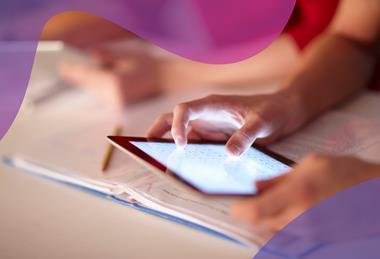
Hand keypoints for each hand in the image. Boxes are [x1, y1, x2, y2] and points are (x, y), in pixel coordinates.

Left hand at [59, 47, 161, 108]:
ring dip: (87, 84)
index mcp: (115, 82)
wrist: (164, 80)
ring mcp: (118, 103)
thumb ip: (107, 57)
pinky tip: (92, 84)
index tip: (63, 68)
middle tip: (65, 71)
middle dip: (78, 78)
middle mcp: (114, 96)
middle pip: (90, 86)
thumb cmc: (147, 66)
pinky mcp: (121, 106)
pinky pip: (103, 97)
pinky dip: (96, 89)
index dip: (75, 72)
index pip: (89, 76)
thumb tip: (91, 55)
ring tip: (75, 76)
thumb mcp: (127, 57)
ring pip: (96, 93)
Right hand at [147, 93, 302, 155]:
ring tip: (162, 163)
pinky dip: (187, 156)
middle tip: (145, 148)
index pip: (184, 110)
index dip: (176, 126)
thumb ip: (247, 135)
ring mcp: (208, 126)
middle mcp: (205, 114)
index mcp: (213, 104)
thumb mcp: (262, 122)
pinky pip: (196, 146)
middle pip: (173, 119)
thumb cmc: (272, 110)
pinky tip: (187, 168)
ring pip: (182, 134)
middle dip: (157, 131)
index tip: (181, 145)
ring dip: (170, 146)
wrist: (282, 111)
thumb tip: (229, 154)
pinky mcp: (213, 138)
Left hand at [231, 154, 379, 229]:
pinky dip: (280, 225)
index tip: (234, 203)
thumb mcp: (310, 164)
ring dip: (265, 220)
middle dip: (251, 214)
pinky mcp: (317, 240)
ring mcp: (310, 233)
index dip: (239, 210)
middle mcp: (302, 218)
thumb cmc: (347, 173)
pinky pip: (288, 236)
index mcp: (298, 194)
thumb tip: (255, 186)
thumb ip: (279, 178)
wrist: (377, 194)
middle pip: (260, 225)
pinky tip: (288, 211)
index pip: (254, 212)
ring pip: (272, 232)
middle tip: (251, 200)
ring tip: (272, 203)